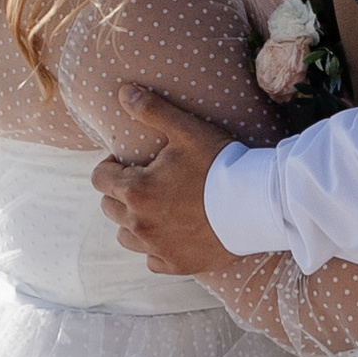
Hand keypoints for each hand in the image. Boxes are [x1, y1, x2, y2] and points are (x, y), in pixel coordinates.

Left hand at [91, 89, 240, 275]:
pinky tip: (172, 234)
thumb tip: (123, 91)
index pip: (99, 179)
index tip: (128, 162)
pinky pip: (151, 259)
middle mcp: (139, 225)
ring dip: (133, 222)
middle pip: (109, 207)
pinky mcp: (176, 265)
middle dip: (121, 192)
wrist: (257, 205)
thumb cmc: (220, 164)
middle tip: (146, 181)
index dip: (111, 167)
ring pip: (126, 236)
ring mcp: (157, 248)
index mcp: (135, 191)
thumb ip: (152, 110)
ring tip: (155, 208)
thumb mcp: (186, 131)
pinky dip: (156, 247)